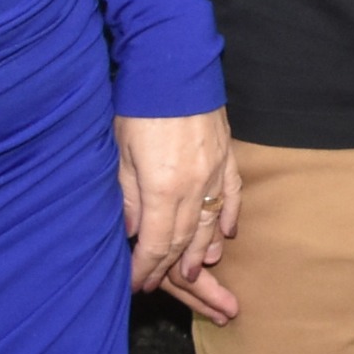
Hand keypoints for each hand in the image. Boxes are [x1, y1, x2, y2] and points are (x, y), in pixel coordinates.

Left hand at [117, 107, 239, 323]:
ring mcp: (214, 173)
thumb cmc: (139, 109)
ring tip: (194, 272)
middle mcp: (193, 187)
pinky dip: (229, 218)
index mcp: (162, 188)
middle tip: (161, 284)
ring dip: (201, 251)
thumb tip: (131, 232)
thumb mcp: (121, 153)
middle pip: (183, 238)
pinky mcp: (226, 157)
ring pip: (211, 223)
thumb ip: (127, 196)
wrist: (173, 68)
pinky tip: (226, 235)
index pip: (155, 242)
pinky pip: (232, 196)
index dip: (146, 267)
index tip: (137, 283)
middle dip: (170, 266)